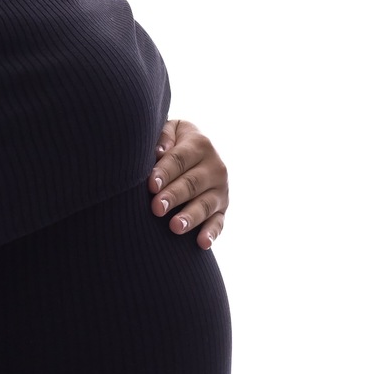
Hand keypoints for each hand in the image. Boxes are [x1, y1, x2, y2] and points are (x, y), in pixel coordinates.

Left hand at [148, 119, 228, 248]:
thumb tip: (159, 152)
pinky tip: (202, 243)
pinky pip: (218, 223)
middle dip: (174, 196)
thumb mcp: (172, 130)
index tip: (151, 185)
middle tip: (156, 208)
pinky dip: (211, 233)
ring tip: (174, 227)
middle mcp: (215, 167)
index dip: (165, 172)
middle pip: (191, 183)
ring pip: (205, 205)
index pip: (180, 159)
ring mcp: (221, 190)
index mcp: (200, 144)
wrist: (197, 151)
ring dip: (190, 217)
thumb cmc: (174, 142)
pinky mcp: (222, 209)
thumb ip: (164, 136)